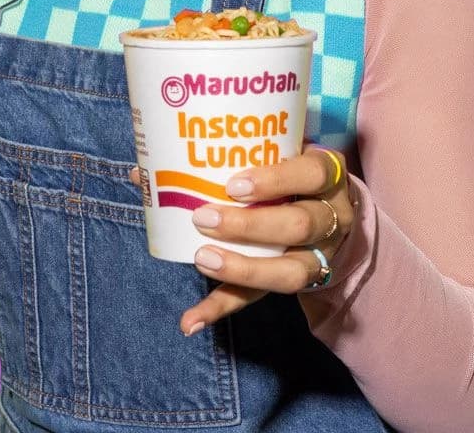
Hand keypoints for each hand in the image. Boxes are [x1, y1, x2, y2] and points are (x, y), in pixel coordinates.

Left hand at [132, 146, 354, 335]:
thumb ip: (225, 155)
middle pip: (298, 225)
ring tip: (201, 260)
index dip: (274, 180)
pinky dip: (224, 308)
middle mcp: (330, 218)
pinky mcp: (295, 282)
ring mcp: (319, 256)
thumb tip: (142, 169)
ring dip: (242, 268)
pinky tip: (191, 320)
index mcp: (325, 176)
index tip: (232, 184)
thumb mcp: (277, 153)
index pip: (310, 174)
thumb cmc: (289, 170)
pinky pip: (261, 299)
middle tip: (203, 217)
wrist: (331, 208)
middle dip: (249, 225)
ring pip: (289, 271)